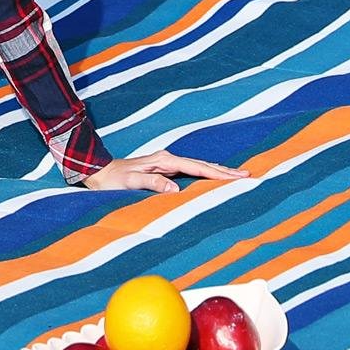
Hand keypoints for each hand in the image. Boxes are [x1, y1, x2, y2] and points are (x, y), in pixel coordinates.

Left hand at [84, 152, 248, 193]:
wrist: (100, 171)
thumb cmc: (114, 180)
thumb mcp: (131, 183)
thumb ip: (152, 184)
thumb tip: (176, 190)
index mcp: (164, 161)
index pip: (198, 168)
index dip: (219, 173)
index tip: (238, 177)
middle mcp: (168, 159)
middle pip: (203, 165)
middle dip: (225, 171)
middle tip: (249, 175)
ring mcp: (167, 163)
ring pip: (199, 167)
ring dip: (218, 172)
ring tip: (238, 176)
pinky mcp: (165, 170)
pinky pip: (192, 172)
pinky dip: (206, 174)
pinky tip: (213, 178)